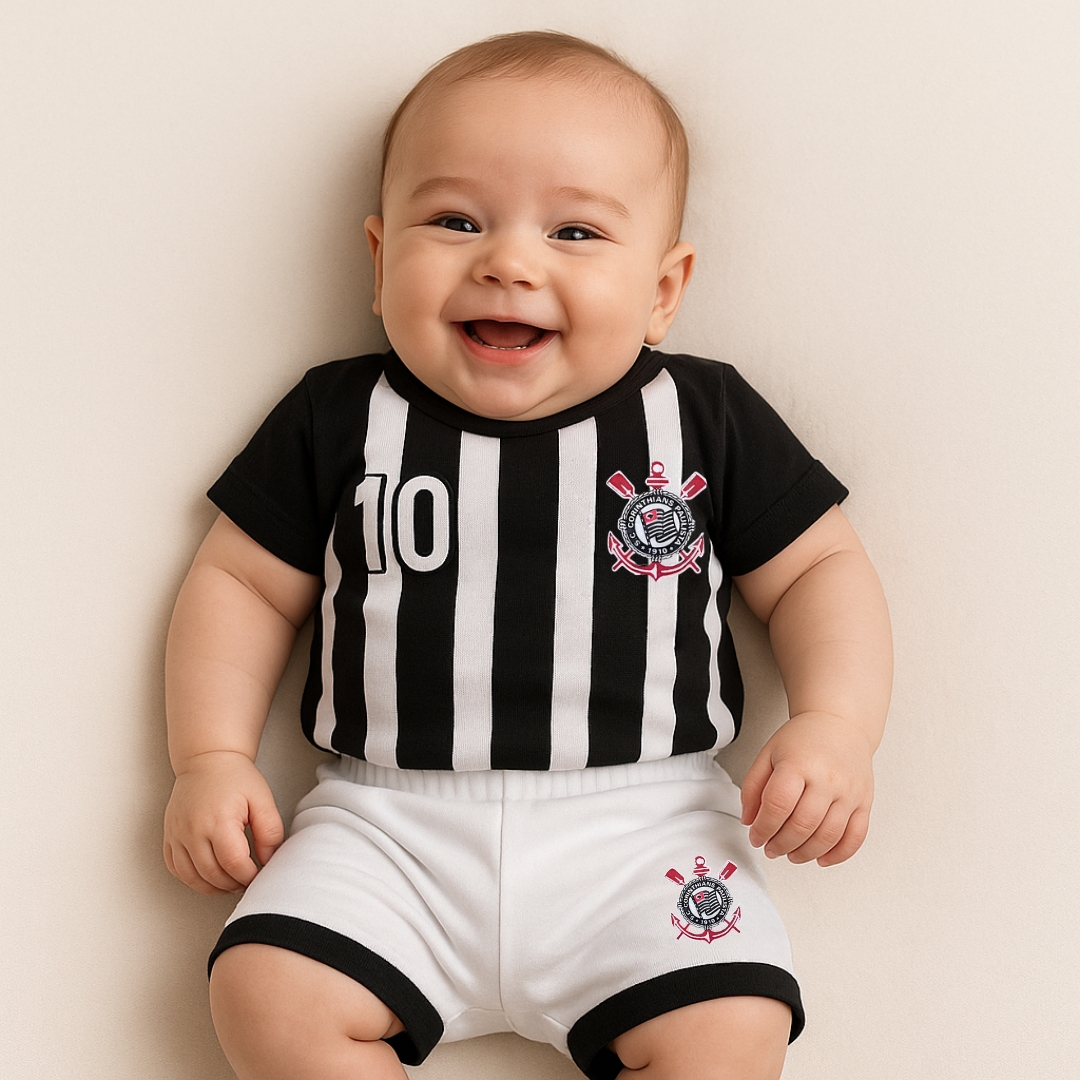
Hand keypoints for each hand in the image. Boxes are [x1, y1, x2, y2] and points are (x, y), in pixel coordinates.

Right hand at [163, 751, 283, 894]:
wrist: (207, 760)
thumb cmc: (235, 777)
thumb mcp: (262, 799)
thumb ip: (270, 831)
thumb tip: (268, 860)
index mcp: (218, 820)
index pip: (234, 863)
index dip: (249, 875)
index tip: (259, 873)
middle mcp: (193, 830)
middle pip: (212, 875)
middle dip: (234, 884)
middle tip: (248, 880)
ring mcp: (177, 835)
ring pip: (192, 878)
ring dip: (214, 887)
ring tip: (232, 881)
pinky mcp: (169, 836)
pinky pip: (176, 869)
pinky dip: (193, 880)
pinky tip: (209, 876)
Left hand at [740, 712, 874, 866]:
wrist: (839, 723)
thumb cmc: (803, 739)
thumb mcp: (768, 754)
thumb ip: (753, 787)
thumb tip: (749, 820)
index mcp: (798, 764)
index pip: (778, 805)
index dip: (763, 828)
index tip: (756, 836)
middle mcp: (827, 779)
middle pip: (802, 825)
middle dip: (781, 844)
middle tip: (771, 848)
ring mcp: (849, 792)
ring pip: (828, 836)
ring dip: (805, 853)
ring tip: (791, 854)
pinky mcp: (864, 801)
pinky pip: (855, 837)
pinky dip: (838, 854)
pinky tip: (821, 858)